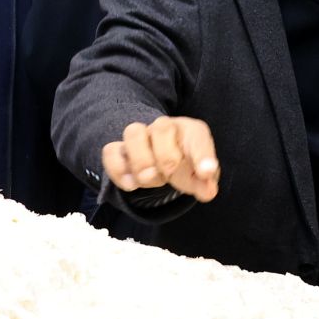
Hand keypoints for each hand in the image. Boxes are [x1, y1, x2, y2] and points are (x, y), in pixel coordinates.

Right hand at [102, 116, 219, 200]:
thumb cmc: (186, 164)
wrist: (163, 158)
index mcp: (191, 131)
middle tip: (171, 177)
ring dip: (142, 162)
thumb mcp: (200, 175)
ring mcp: (140, 136)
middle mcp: (164, 127)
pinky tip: (131, 185)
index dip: (202, 156)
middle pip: (162, 128)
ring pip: (133, 133)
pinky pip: (110, 151)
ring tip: (150, 180)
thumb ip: (204, 183)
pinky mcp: (120, 149)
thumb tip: (208, 191)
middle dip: (168, 160)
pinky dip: (119, 170)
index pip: (197, 137)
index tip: (206, 174)